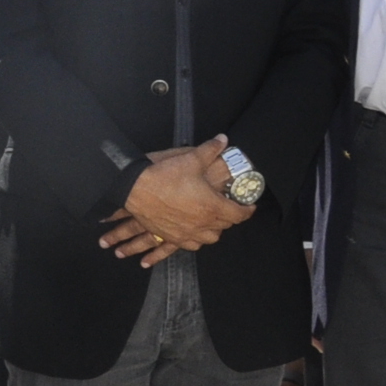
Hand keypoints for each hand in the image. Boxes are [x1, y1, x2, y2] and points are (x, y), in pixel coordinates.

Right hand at [102, 136, 246, 261]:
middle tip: (228, 206)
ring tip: (212, 219)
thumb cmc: (165, 176)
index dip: (247, 210)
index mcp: (212, 207)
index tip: (249, 205)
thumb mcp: (191, 159)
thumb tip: (223, 139)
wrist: (135, 190)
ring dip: (215, 229)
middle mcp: (202, 224)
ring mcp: (187, 233)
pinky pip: (191, 245)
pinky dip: (197, 239)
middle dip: (230, 216)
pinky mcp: (172, 237)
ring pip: (210, 238)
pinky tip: (194, 232)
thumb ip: (211, 150)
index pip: (239, 214)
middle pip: (225, 225)